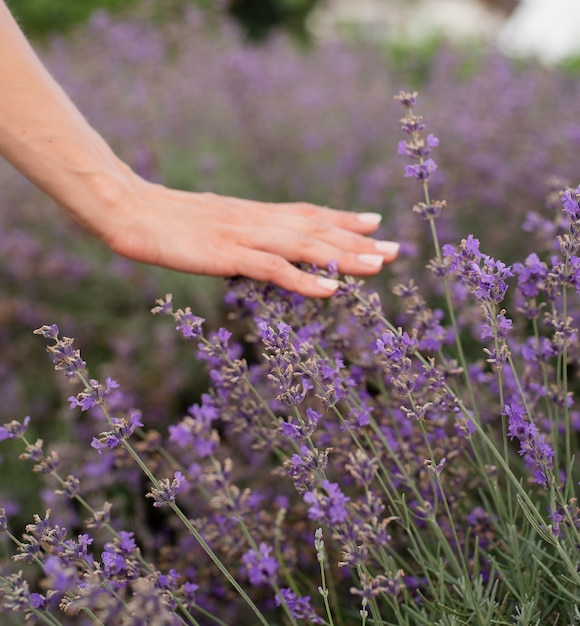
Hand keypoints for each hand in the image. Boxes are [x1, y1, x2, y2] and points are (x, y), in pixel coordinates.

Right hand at [102, 176, 398, 297]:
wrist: (130, 210)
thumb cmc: (163, 220)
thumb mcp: (208, 223)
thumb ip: (235, 232)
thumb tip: (250, 244)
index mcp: (253, 213)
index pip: (307, 213)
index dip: (342, 219)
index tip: (373, 222)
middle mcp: (257, 219)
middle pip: (317, 229)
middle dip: (358, 240)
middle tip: (395, 249)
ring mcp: (244, 235)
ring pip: (304, 245)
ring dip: (343, 256)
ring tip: (378, 266)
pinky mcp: (227, 253)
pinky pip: (273, 268)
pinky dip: (304, 279)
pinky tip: (331, 290)